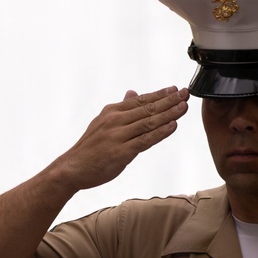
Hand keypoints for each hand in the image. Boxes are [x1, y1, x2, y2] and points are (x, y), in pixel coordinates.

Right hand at [55, 87, 188, 191]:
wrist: (72, 168)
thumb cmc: (89, 149)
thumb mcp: (103, 123)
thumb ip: (121, 109)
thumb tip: (133, 93)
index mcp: (112, 112)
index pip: (140, 100)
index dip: (159, 94)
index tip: (175, 89)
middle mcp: (115, 120)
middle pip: (147, 108)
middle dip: (169, 101)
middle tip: (186, 93)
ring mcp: (118, 136)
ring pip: (148, 122)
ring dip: (168, 114)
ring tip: (184, 107)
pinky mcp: (120, 153)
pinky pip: (144, 140)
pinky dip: (160, 132)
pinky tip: (172, 126)